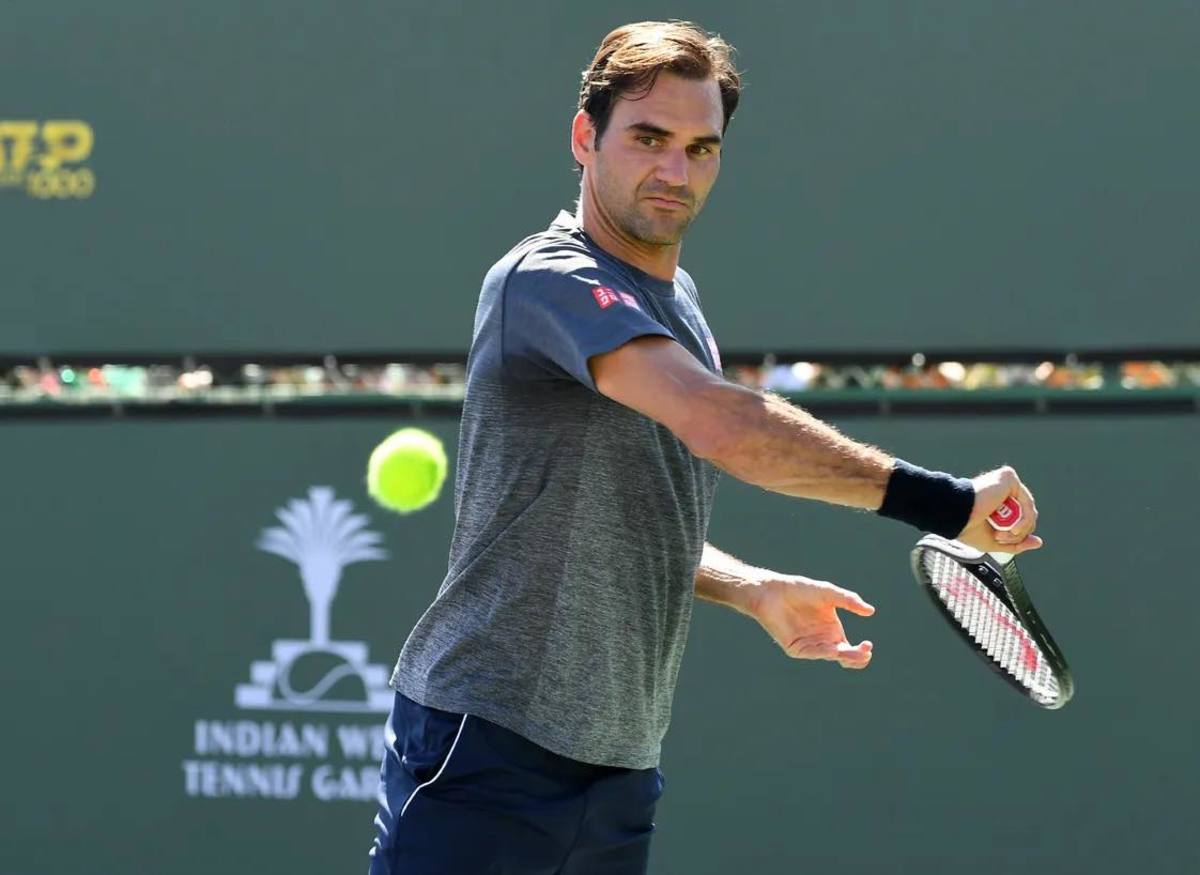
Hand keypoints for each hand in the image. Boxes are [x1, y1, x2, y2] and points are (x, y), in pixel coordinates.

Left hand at [749, 576, 874, 669]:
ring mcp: (810, 646)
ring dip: (842, 655)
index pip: (852, 649)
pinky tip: (833, 648)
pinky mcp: (796, 648)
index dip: (862, 652)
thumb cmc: (800, 590)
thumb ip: (849, 600)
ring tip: (847, 649)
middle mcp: (823, 641)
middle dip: (856, 658)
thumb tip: (871, 611)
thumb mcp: (828, 593)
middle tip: (864, 652)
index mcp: (833, 631)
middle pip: (844, 658)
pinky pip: (813, 653)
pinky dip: (824, 652)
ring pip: (830, 657)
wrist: (773, 591)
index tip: (867, 645)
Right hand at [958, 465, 1042, 554]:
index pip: (1019, 518)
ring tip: (1001, 534)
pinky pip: (1027, 502)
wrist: (956, 516)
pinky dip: (1024, 519)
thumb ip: (1017, 543)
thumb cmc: (967, 527)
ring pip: (1029, 511)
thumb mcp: (995, 542)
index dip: (1018, 533)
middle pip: (1026, 515)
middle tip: (998, 537)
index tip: (1004, 541)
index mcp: (996, 503)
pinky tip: (1013, 527)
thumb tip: (1038, 543)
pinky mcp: (1009, 478)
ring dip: (1019, 529)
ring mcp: (1006, 483)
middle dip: (1017, 533)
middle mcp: (1002, 490)